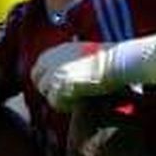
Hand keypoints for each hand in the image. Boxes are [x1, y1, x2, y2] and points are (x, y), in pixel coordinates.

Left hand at [33, 34, 155, 110]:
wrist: (117, 61)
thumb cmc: (109, 59)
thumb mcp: (84, 54)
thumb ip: (70, 62)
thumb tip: (66, 77)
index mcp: (56, 50)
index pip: (38, 69)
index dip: (47, 80)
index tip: (59, 88)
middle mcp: (51, 59)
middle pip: (38, 82)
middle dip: (50, 90)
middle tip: (66, 96)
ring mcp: (53, 72)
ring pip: (47, 94)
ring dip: (60, 98)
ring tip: (77, 98)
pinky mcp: (59, 85)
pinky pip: (55, 102)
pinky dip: (66, 104)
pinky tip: (79, 100)